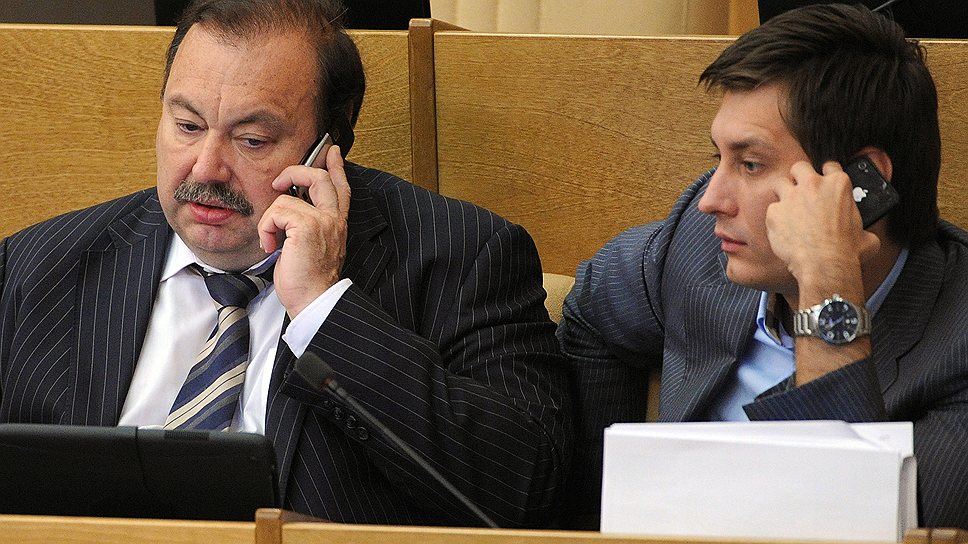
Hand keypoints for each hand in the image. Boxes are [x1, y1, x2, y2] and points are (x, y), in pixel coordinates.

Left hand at [259, 144, 349, 316]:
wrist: (314, 301)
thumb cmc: (309, 282)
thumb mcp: (310, 248)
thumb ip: (307, 227)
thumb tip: (288, 210)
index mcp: (336, 225)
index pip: (341, 188)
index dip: (336, 167)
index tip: (332, 153)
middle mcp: (334, 220)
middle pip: (320, 178)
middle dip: (296, 172)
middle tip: (281, 182)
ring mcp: (323, 221)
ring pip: (288, 197)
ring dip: (270, 219)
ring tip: (271, 238)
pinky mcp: (307, 226)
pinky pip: (278, 212)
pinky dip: (267, 228)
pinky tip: (271, 245)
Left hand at [766, 160, 879, 287]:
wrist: (824, 266)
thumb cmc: (846, 252)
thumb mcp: (865, 235)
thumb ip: (860, 226)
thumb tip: (864, 236)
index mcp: (838, 185)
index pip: (830, 167)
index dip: (826, 175)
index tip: (823, 185)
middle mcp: (813, 185)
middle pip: (800, 168)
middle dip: (799, 177)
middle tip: (801, 192)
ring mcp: (791, 197)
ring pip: (780, 184)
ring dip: (783, 194)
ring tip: (788, 210)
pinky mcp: (774, 212)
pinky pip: (772, 210)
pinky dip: (776, 218)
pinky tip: (783, 230)